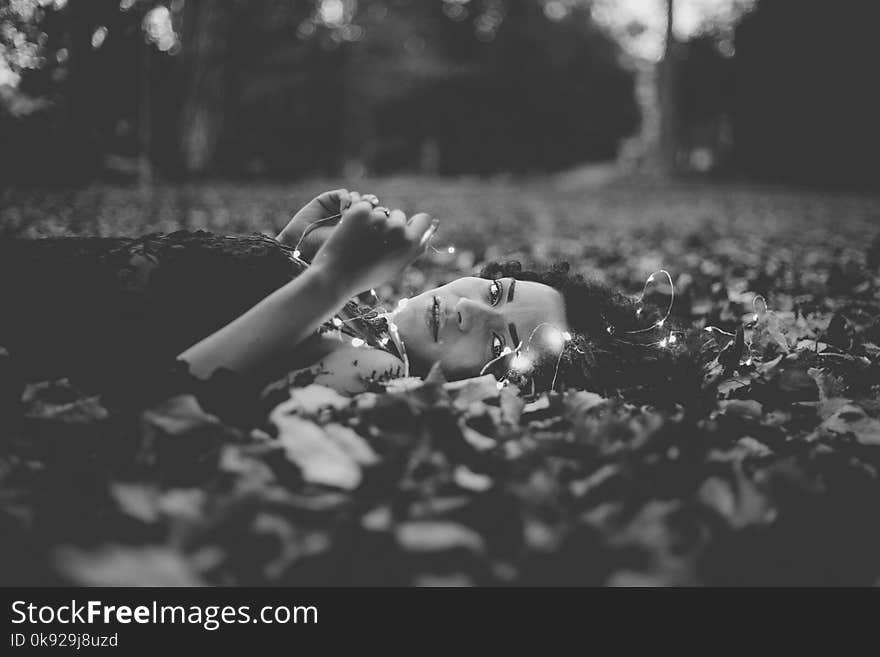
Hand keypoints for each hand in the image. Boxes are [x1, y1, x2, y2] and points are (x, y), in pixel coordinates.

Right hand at [276, 189, 379, 259]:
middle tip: (373, 213)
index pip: (378, 221)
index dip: (381, 219)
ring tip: (354, 213)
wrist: (303, 250)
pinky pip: (344, 194)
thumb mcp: (357, 247)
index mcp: (360, 234)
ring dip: (359, 203)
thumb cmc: (331, 254)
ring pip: (358, 199)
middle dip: (372, 208)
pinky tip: (344, 208)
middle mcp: (350, 221)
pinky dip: (347, 198)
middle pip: (370, 207)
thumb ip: (374, 237)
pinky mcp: (327, 201)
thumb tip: (390, 221)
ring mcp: (338, 210)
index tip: (382, 224)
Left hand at [312, 201, 436, 295]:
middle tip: (373, 244)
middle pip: (399, 215)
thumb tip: (432, 226)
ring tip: (360, 241)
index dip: (414, 223)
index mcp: (411, 244)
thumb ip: (415, 247)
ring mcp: (378, 219)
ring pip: (380, 211)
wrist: (335, 277)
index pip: (424, 219)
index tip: (404, 228)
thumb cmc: (367, 275)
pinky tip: (350, 232)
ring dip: (372, 221)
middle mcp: (398, 229)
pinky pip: (364, 207)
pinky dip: (357, 216)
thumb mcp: (397, 265)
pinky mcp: (359, 211)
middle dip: (389, 224)